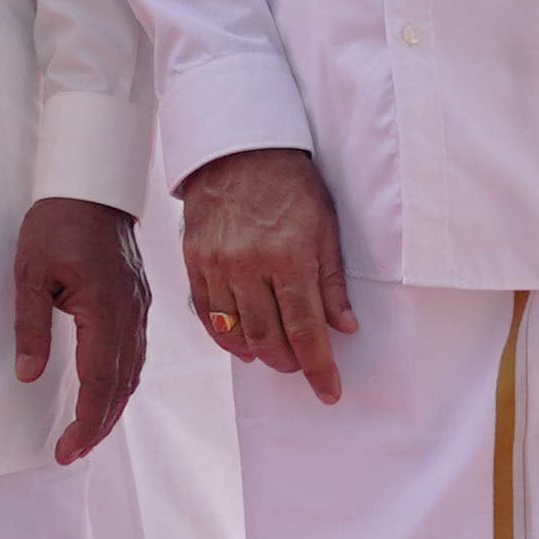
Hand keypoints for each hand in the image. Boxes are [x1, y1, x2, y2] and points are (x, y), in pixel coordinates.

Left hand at [14, 194, 148, 464]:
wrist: (92, 184)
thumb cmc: (56, 223)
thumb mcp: (30, 273)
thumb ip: (31, 327)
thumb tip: (28, 375)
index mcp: (106, 311)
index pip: (100, 383)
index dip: (85, 422)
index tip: (66, 450)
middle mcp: (131, 316)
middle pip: (121, 386)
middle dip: (99, 425)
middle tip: (71, 452)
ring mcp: (139, 308)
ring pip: (132, 372)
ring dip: (112, 406)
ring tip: (86, 432)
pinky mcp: (138, 300)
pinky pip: (135, 352)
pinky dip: (121, 381)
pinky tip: (106, 391)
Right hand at [175, 143, 352, 400]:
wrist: (238, 148)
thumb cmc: (290, 183)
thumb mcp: (325, 226)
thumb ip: (332, 282)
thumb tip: (344, 327)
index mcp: (289, 257)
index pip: (306, 330)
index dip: (319, 367)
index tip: (329, 391)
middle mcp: (249, 265)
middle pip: (269, 338)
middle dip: (290, 363)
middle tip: (303, 366)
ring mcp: (217, 264)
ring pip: (236, 332)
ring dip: (260, 353)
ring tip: (276, 355)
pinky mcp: (194, 260)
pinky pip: (207, 314)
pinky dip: (226, 336)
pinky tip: (242, 342)